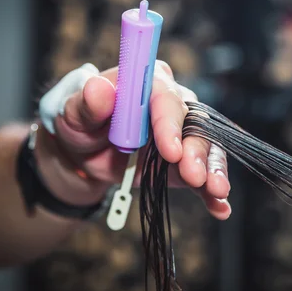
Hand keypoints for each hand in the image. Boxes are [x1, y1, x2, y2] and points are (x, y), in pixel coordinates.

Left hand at [34, 61, 231, 219]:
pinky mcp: (185, 160)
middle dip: (195, 149)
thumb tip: (100, 90)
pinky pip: (203, 172)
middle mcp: (170, 103)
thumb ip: (85, 103)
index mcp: (145, 83)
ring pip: (205, 145)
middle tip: (192, 175)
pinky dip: (212, 191)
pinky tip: (219, 207)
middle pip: (193, 120)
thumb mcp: (72, 113)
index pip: (164, 94)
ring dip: (211, 168)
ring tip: (215, 191)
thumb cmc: (79, 125)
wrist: (83, 156)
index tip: (170, 150)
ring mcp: (181, 133)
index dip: (169, 121)